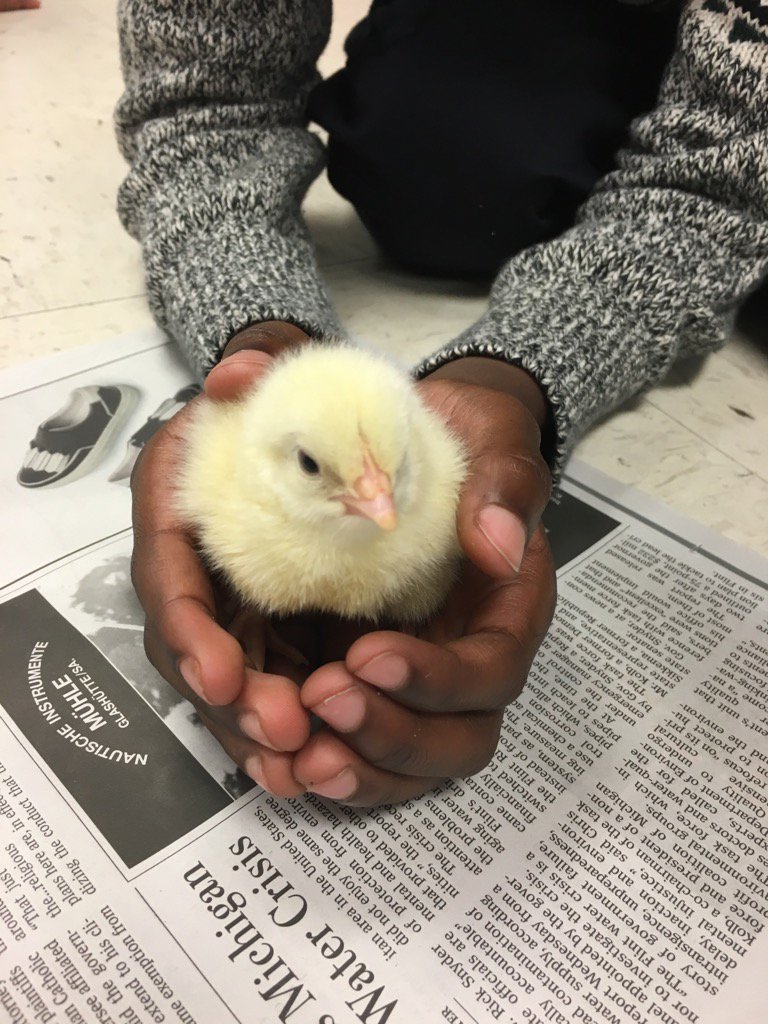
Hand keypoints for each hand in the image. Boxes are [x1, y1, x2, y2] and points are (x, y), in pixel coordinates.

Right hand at [130, 321, 316, 796]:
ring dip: (255, 726)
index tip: (222, 674)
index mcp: (177, 500)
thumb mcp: (284, 372)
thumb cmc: (300, 397)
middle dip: (227, 696)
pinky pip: (266, 684)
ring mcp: (227, 599)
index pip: (164, 572)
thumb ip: (258, 370)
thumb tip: (236, 378)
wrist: (327, 421)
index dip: (188, 627)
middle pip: (189, 644)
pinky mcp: (265, 625)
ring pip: (226, 679)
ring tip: (303, 762)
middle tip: (283, 731)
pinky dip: (281, 723)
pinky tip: (313, 761)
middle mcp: (192, 560)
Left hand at [289, 361, 556, 804]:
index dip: (435, 681)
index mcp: (506, 614)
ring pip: (401, 763)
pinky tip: (270, 755)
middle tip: (319, 702)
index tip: (367, 654)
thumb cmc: (466, 445)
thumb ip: (503, 488)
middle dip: (387, 735)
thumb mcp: (495, 445)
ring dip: (350, 766)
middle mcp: (464, 662)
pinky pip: (348, 745)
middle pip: (453, 742)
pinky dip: (313, 759)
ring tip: (291, 754)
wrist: (421, 441)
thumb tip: (498, 543)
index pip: (490, 673)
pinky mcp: (360, 681)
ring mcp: (413, 683)